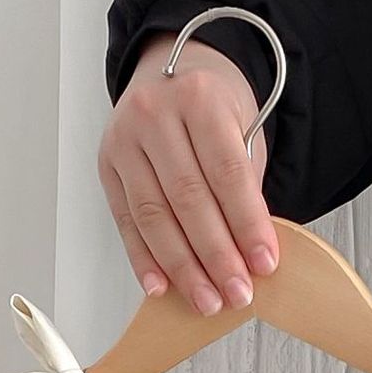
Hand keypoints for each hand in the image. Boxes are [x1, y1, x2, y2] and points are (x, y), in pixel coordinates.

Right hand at [97, 36, 278, 311]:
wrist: (172, 73)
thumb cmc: (214, 108)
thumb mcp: (243, 129)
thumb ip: (244, 184)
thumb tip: (250, 252)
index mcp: (199, 98)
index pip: (226, 171)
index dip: (247, 223)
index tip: (264, 263)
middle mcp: (154, 115)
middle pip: (187, 197)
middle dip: (216, 254)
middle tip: (237, 292)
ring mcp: (124, 140)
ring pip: (153, 214)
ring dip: (182, 266)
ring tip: (207, 299)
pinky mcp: (106, 165)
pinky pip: (125, 220)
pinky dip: (144, 259)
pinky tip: (161, 286)